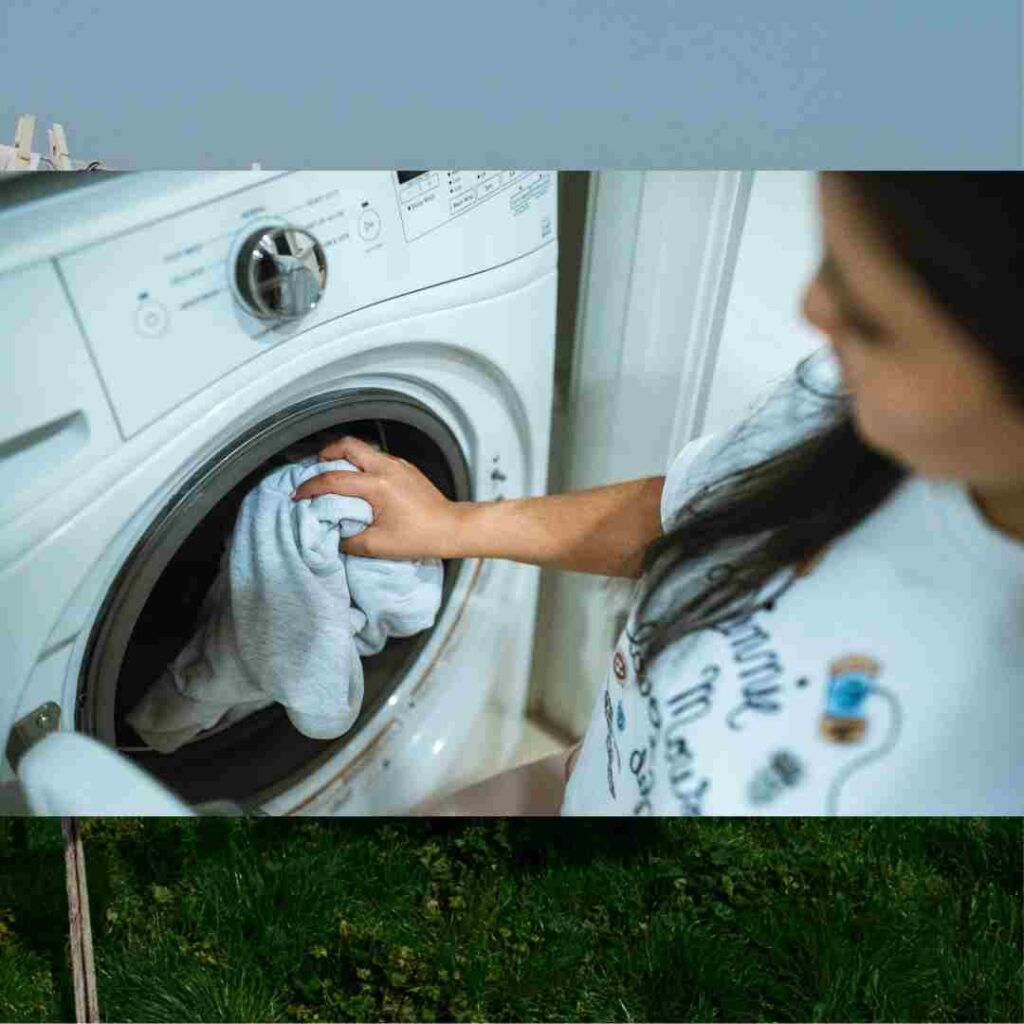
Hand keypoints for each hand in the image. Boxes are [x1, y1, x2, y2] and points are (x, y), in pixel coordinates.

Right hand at [291, 436, 466, 558]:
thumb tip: (332, 534)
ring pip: (363, 449)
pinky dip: (361, 464)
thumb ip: (348, 540)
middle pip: (348, 445)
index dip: (311, 487)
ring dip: (344, 458)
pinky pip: (377, 458)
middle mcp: (387, 468)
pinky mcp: (406, 468)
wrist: (452, 528)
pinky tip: (360, 482)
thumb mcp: (378, 546)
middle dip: (326, 453)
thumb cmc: (419, 537)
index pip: (334, 479)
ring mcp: (398, 465)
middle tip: (315, 469)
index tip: (299, 495)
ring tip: (334, 474)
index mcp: (377, 486)